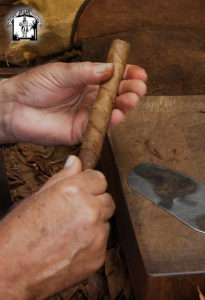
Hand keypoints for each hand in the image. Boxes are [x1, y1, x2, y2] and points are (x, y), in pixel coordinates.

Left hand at [0, 62, 146, 144]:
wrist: (15, 107)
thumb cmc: (35, 86)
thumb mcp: (61, 72)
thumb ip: (86, 72)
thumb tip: (110, 68)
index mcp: (87, 81)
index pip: (113, 77)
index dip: (127, 75)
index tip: (139, 72)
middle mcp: (90, 98)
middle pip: (116, 95)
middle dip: (130, 90)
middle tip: (138, 87)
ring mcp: (87, 115)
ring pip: (111, 111)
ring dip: (124, 105)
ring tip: (131, 98)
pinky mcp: (81, 131)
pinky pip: (99, 127)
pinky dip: (110, 121)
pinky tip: (118, 114)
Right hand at [0, 156, 114, 298]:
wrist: (12, 270)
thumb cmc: (18, 233)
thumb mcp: (38, 197)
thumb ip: (62, 177)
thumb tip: (75, 162)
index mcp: (74, 191)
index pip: (99, 178)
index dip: (90, 185)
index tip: (85, 191)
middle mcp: (89, 210)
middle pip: (107, 199)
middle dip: (95, 203)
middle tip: (75, 213)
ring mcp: (97, 235)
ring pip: (106, 221)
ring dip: (95, 224)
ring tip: (71, 231)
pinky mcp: (99, 256)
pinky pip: (102, 243)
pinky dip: (92, 243)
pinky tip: (73, 246)